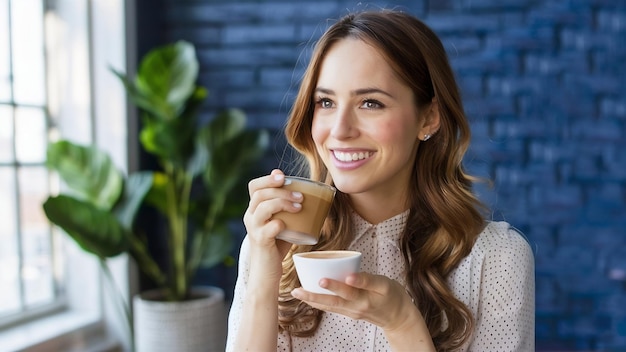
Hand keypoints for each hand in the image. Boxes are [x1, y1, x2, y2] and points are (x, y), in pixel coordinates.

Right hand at [243, 169, 302, 282]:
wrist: (267, 272)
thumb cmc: (277, 245)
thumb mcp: (282, 223)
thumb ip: (289, 210)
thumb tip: (311, 194)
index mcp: (254, 210)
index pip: (254, 186)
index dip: (267, 178)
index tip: (282, 176)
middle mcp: (250, 217)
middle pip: (260, 194)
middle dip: (281, 190)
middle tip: (300, 195)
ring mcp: (254, 229)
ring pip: (263, 207)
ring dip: (283, 202)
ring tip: (299, 206)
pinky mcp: (261, 241)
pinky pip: (269, 227)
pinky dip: (279, 223)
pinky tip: (287, 225)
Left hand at [290, 272, 414, 330]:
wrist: (399, 317)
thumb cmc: (393, 296)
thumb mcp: (386, 284)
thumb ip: (368, 279)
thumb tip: (350, 276)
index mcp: (365, 298)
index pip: (348, 291)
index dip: (335, 285)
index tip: (322, 279)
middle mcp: (355, 308)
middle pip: (332, 302)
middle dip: (313, 296)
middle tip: (297, 291)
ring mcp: (351, 312)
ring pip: (329, 307)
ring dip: (312, 300)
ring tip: (297, 293)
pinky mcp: (349, 313)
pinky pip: (332, 308)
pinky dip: (320, 303)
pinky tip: (310, 297)